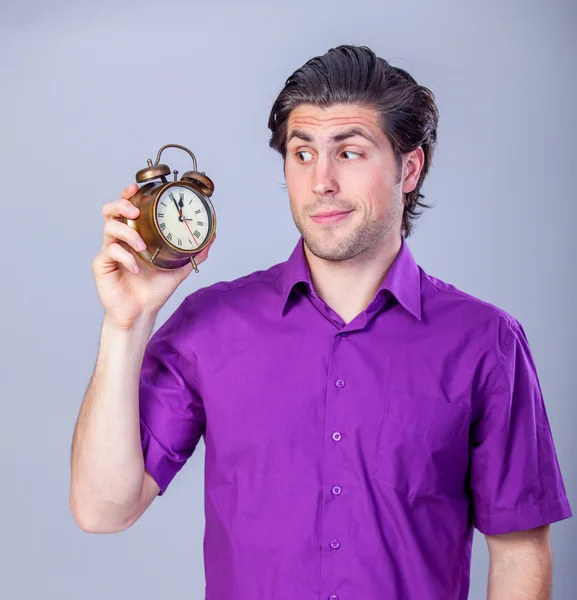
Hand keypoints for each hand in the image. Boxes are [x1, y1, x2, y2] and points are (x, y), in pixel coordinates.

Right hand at [92, 183, 215, 329]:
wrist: (141, 313)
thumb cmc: (154, 290)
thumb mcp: (178, 268)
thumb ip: (193, 252)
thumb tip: (212, 237)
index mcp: (134, 236)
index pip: (127, 208)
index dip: (128, 194)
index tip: (137, 188)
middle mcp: (119, 240)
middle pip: (110, 211)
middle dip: (122, 205)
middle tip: (136, 213)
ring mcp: (109, 251)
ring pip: (109, 227)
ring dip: (127, 233)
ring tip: (142, 247)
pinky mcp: (101, 265)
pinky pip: (110, 252)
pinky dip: (125, 256)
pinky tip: (137, 268)